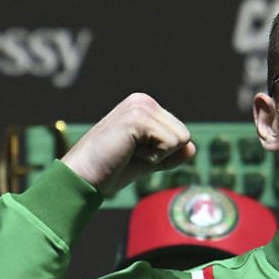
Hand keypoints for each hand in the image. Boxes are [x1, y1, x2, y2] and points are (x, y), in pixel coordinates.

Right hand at [61, 93, 195, 195]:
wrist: (84, 178)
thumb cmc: (111, 170)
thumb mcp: (149, 161)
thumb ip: (170, 153)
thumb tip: (193, 148)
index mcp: (144, 106)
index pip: (180, 133)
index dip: (164, 154)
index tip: (135, 154)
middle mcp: (143, 100)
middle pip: (184, 134)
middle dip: (163, 154)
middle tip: (131, 154)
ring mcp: (140, 106)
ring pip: (180, 139)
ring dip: (157, 155)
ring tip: (128, 152)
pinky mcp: (138, 117)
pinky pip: (170, 143)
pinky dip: (153, 157)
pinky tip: (128, 152)